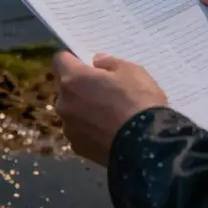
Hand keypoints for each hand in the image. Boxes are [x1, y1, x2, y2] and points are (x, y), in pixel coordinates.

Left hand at [52, 51, 168, 164]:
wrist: (147, 145)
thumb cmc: (138, 101)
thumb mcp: (131, 71)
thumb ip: (109, 63)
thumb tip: (96, 62)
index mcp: (73, 79)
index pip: (60, 60)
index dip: (73, 59)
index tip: (87, 64)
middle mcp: (64, 103)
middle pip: (66, 88)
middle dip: (81, 87)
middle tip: (105, 92)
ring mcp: (69, 128)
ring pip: (72, 112)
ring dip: (84, 110)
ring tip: (109, 117)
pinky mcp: (77, 148)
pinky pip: (81, 132)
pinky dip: (91, 131)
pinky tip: (109, 134)